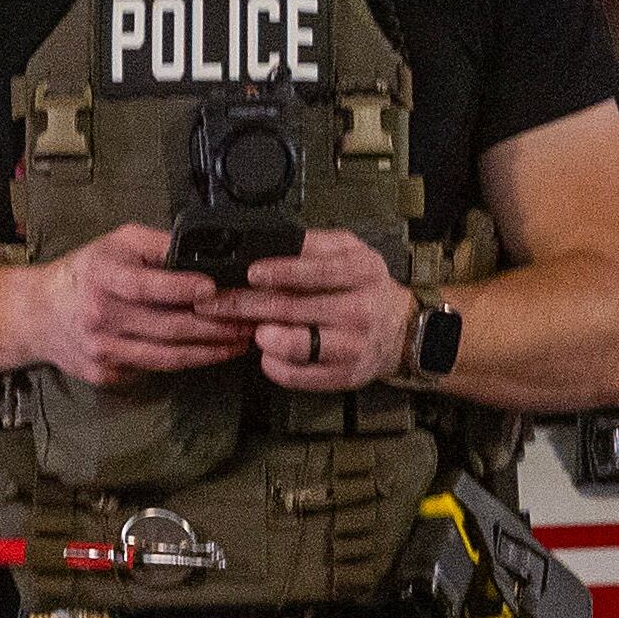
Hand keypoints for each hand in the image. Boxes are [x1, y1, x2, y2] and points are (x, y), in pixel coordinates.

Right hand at [5, 223, 247, 387]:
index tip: (214, 289)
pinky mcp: (108, 373)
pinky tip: (212, 352)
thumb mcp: (117, 243)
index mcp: (103, 278)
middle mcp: (101, 317)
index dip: (182, 289)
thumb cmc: (86, 273)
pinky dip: (188, 362)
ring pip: (168, 356)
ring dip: (211, 351)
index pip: (146, 286)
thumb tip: (203, 247)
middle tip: (250, 321)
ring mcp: (103, 350)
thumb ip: (157, 243)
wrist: (38, 315)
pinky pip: (155, 368)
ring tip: (242, 342)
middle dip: (216, 327)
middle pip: (168, 327)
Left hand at [233, 228, 414, 395]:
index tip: (250, 273)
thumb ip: (315, 244)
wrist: (403, 331)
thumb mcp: (352, 251)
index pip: (316, 271)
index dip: (279, 271)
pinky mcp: (344, 375)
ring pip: (295, 345)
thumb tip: (269, 242)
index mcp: (361, 272)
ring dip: (263, 336)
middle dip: (246, 305)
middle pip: (293, 308)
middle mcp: (359, 310)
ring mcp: (352, 346)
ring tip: (252, 329)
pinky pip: (299, 375)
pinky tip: (267, 352)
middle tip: (214, 303)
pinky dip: (274, 365)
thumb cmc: (366, 287)